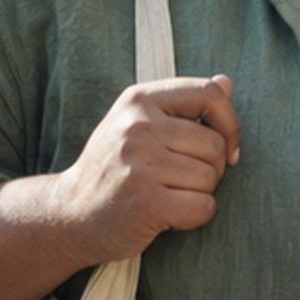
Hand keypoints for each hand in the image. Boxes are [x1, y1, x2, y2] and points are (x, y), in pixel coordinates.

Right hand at [50, 74, 241, 263]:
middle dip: (212, 168)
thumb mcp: (138, 124)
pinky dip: (196, 216)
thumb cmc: (114, 168)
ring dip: (201, 193)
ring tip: (170, 195)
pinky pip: (203, 207)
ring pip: (210, 177)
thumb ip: (183, 104)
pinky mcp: (146, 202)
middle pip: (215, 144)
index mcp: (139, 100)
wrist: (70, 213)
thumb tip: (226, 83)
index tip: (228, 148)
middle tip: (183, 180)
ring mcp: (140, 164)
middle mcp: (137, 126)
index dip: (229, 123)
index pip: (209, 94)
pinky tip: (171, 215)